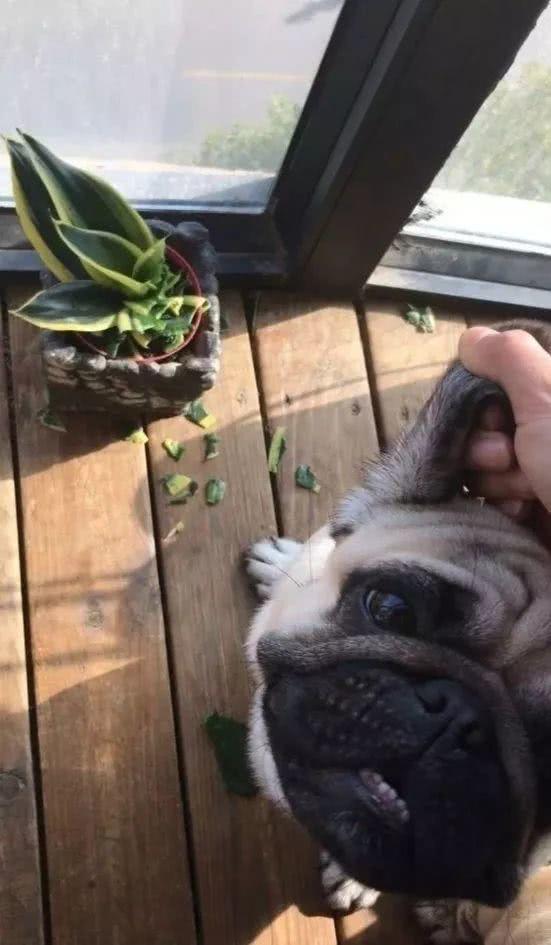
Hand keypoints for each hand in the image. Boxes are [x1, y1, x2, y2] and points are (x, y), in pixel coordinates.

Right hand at [460, 326, 550, 546]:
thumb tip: (472, 339)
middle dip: (486, 445)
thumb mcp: (548, 392)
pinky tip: (521, 513)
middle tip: (507, 457)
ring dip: (495, 481)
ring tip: (524, 492)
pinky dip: (503, 508)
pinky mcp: (536, 510)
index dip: (479, 400)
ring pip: (484, 467)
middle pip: (483, 427)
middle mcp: (547, 429)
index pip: (494, 383)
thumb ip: (507, 356)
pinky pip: (494, 502)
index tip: (494, 417)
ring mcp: (542, 471)